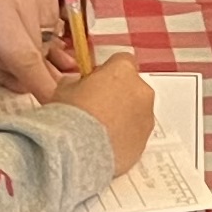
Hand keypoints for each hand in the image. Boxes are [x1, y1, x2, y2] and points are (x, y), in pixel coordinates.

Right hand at [52, 50, 155, 177]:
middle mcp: (141, 91)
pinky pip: (136, 134)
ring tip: (99, 130)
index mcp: (122, 71)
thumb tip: (79, 86)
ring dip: (123, 117)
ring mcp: (146, 118)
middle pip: (132, 87)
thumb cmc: (71, 116)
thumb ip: (78, 82)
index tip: (97, 81)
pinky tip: (104, 144)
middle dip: (118, 95)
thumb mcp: (65, 89)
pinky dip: (125, 137)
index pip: (122, 60)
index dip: (108, 71)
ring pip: (136, 112)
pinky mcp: (145, 142)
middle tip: (96, 107)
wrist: (77, 151)